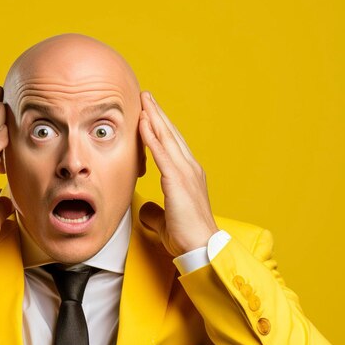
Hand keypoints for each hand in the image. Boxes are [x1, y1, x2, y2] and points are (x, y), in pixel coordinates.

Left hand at [138, 91, 218, 256]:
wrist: (201, 246)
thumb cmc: (186, 237)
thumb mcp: (165, 222)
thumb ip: (156, 212)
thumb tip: (146, 210)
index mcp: (188, 176)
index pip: (173, 146)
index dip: (161, 129)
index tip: (150, 115)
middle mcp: (190, 169)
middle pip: (171, 135)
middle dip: (158, 115)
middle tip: (146, 97)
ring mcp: (185, 172)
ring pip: (167, 138)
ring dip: (154, 117)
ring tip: (144, 101)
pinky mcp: (177, 180)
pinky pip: (162, 153)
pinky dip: (152, 136)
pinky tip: (143, 123)